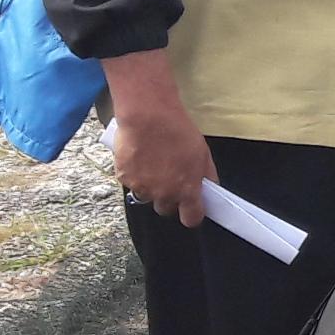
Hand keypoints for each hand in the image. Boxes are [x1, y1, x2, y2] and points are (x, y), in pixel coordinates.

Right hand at [110, 96, 213, 228]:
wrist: (148, 116)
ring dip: (150, 187)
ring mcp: (142, 188)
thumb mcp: (203, 153)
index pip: (191, 219)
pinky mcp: (124, 178)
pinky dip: (134, 174)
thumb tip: (210, 188)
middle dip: (169, 198)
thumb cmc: (177, 131)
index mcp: (186, 191)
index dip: (191, 214)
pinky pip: (131, 183)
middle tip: (170, 178)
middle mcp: (164, 194)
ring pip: (147, 197)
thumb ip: (206, 176)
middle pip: (166, 209)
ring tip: (153, 163)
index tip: (191, 208)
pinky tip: (139, 157)